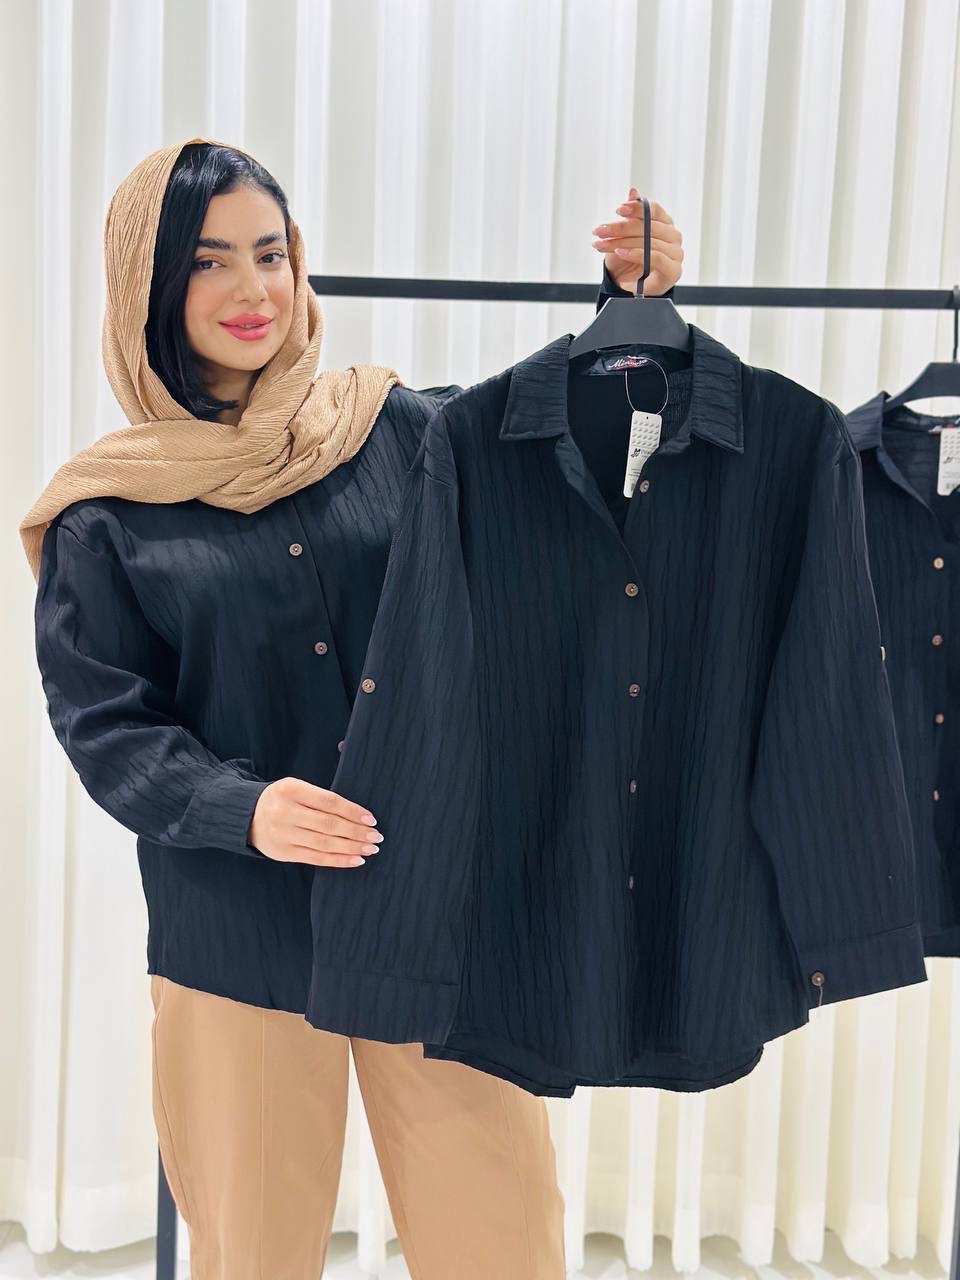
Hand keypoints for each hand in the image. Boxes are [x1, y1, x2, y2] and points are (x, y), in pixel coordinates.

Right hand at [248, 776, 383, 867]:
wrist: (245, 816)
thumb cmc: (281, 800)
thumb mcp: (295, 788)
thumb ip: (320, 798)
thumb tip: (358, 814)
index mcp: (291, 789)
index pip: (329, 802)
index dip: (353, 811)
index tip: (371, 820)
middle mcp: (285, 812)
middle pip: (329, 824)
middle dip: (357, 832)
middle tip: (377, 837)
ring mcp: (283, 834)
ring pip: (324, 843)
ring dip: (352, 848)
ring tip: (370, 849)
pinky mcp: (283, 853)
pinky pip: (316, 858)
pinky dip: (338, 860)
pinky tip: (355, 860)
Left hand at [592, 188, 683, 295]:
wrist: (630, 285)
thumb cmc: (629, 258)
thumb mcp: (625, 234)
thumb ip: (631, 213)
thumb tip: (632, 191)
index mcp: (664, 223)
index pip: (653, 210)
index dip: (636, 207)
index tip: (618, 209)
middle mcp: (673, 235)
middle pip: (648, 226)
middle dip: (620, 227)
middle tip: (600, 231)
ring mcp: (676, 253)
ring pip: (649, 241)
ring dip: (621, 242)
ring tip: (602, 244)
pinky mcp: (673, 270)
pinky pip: (655, 257)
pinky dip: (636, 254)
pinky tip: (621, 252)